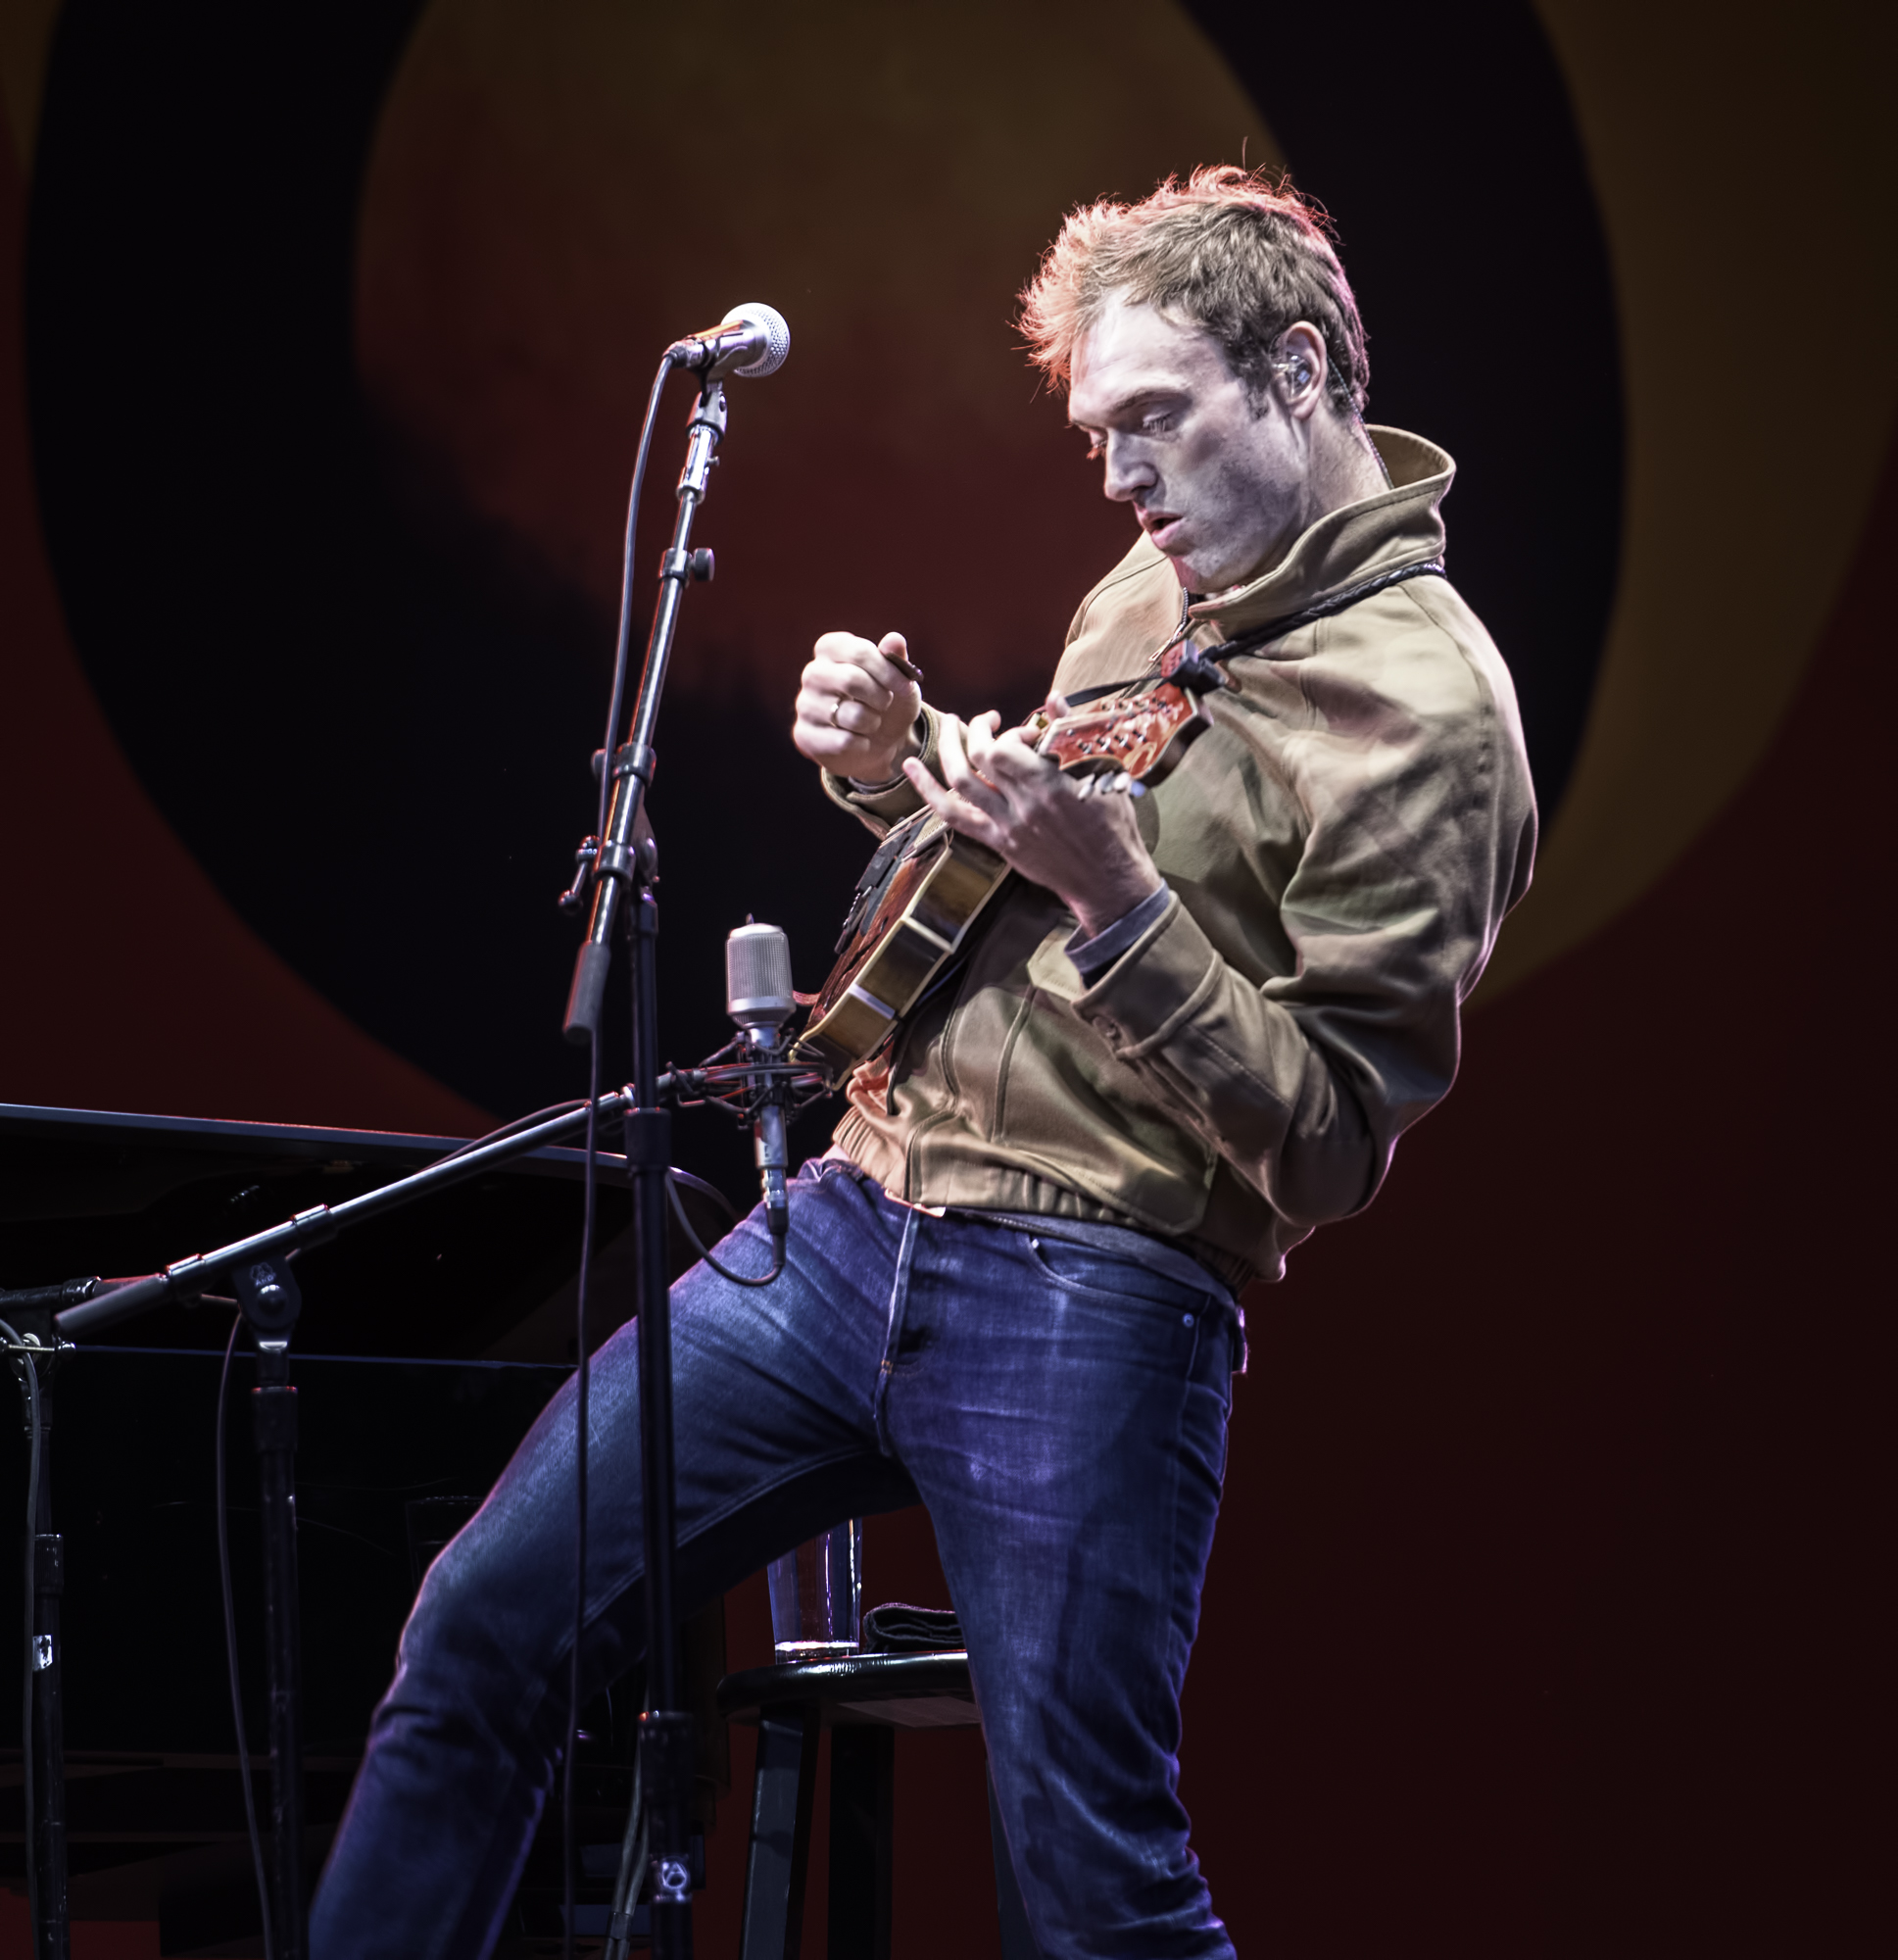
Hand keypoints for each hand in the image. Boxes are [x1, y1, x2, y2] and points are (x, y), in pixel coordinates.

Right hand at [793, 631, 924, 782]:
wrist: (878, 742)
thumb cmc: (885, 700)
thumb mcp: (898, 679)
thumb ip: (896, 658)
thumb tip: (895, 639)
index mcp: (831, 648)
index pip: (860, 652)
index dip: (888, 671)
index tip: (906, 687)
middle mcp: (812, 673)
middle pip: (851, 680)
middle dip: (880, 697)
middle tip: (885, 704)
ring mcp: (804, 704)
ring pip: (850, 715)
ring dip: (872, 722)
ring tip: (871, 721)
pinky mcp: (804, 735)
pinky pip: (842, 741)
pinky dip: (862, 744)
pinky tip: (859, 740)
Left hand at [902, 713, 1163, 938]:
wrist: (1106, 878)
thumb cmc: (1111, 825)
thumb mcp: (1103, 775)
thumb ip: (1072, 735)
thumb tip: (1053, 698)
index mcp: (1050, 787)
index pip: (1005, 750)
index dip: (1008, 734)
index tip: (1025, 732)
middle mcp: (1022, 807)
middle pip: (979, 760)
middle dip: (977, 731)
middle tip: (986, 720)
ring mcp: (1006, 827)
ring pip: (959, 784)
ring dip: (948, 750)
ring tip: (951, 728)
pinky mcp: (998, 843)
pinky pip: (954, 817)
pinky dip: (928, 790)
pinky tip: (910, 768)